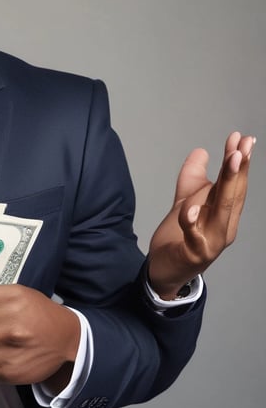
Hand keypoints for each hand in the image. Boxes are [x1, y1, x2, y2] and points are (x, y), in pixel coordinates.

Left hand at [148, 132, 254, 298]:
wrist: (164, 269)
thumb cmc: (178, 237)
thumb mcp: (185, 201)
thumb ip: (193, 178)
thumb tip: (202, 151)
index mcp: (224, 214)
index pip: (236, 185)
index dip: (240, 162)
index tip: (242, 138)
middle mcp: (225, 227)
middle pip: (233, 194)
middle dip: (239, 168)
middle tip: (242, 145)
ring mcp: (212, 241)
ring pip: (222, 210)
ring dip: (228, 185)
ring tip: (231, 160)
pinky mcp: (194, 253)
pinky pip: (194, 236)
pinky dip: (192, 222)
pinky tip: (190, 208)